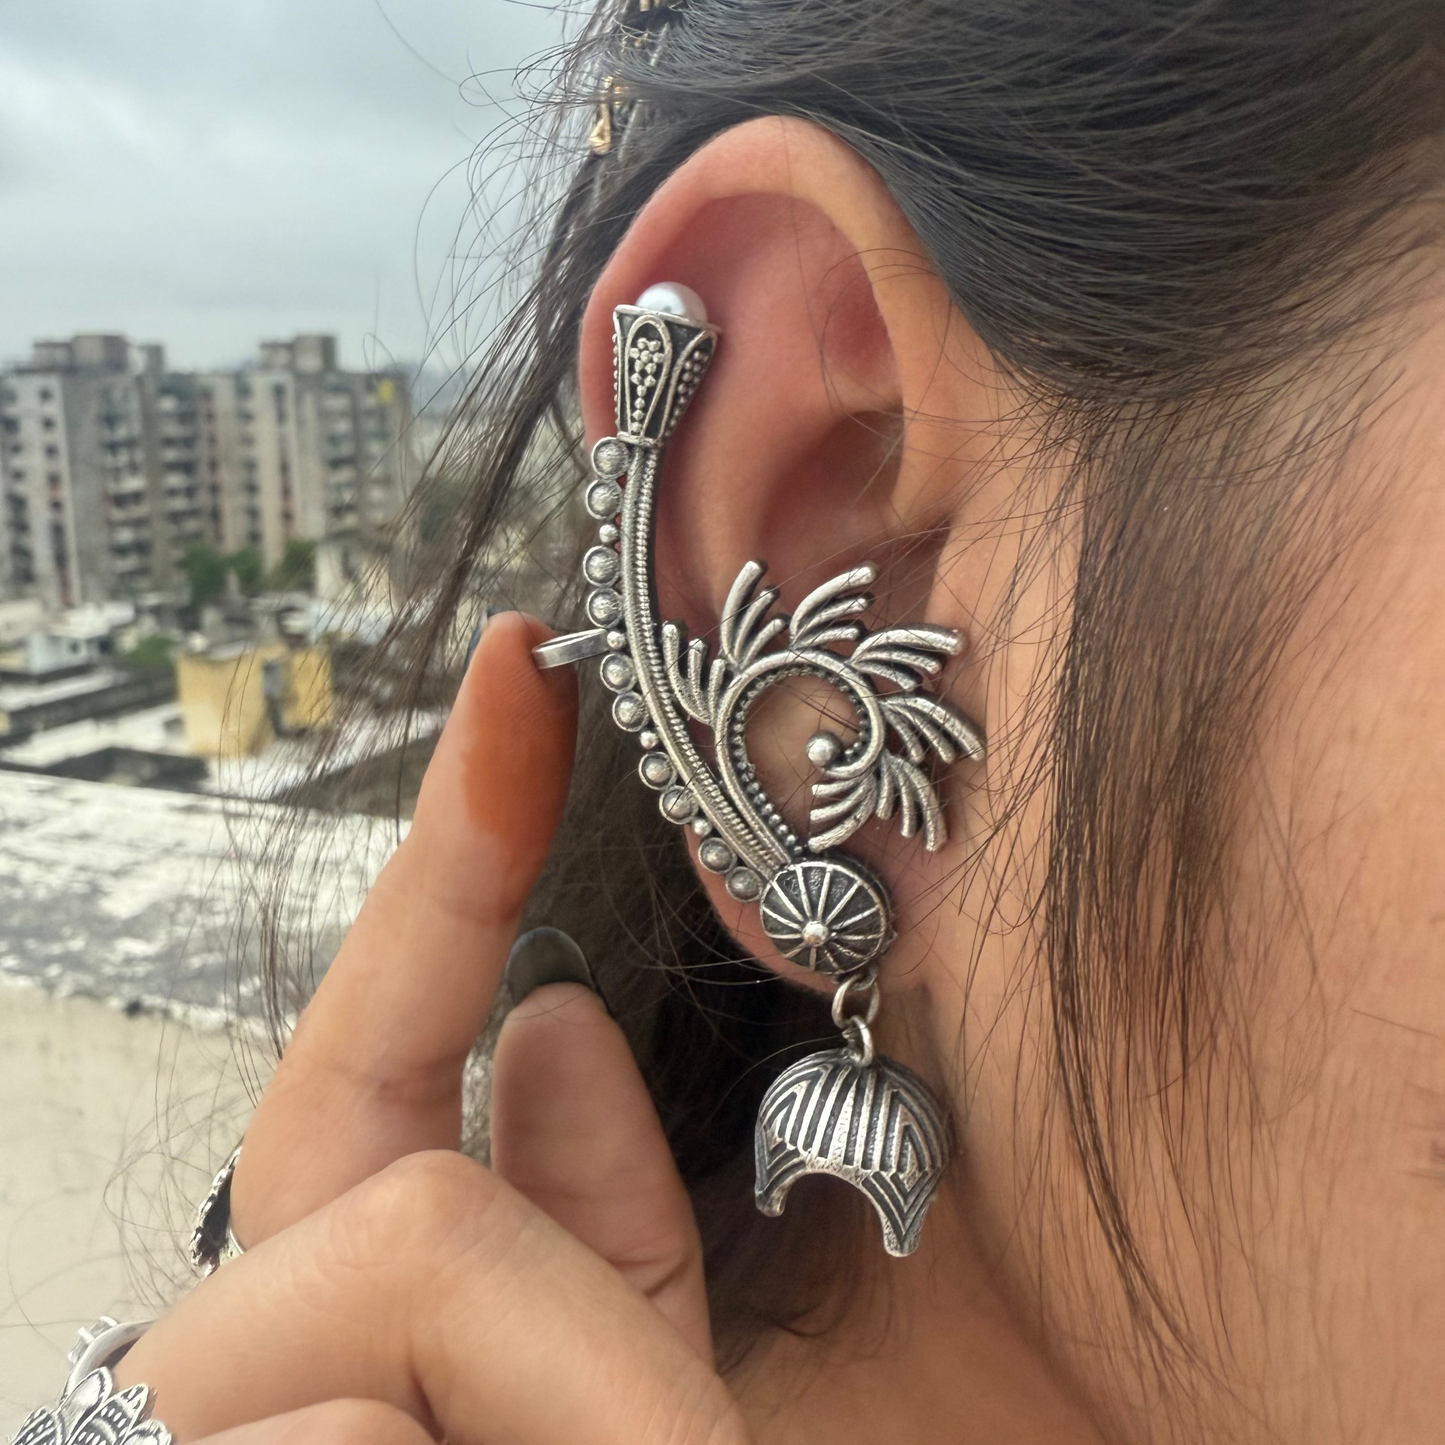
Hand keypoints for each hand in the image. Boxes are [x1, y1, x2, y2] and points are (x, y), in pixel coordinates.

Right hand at [115, 614, 747, 1444]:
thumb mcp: (617, 1384)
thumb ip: (591, 1213)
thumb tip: (553, 1015)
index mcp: (341, 1286)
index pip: (383, 1034)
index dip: (461, 846)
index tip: (524, 668)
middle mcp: (221, 1334)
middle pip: (410, 1197)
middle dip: (585, 1327)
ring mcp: (183, 1414)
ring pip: (406, 1276)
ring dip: (580, 1417)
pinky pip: (359, 1424)